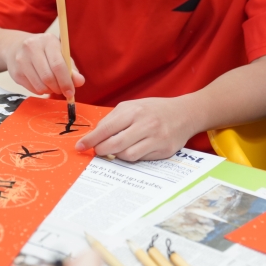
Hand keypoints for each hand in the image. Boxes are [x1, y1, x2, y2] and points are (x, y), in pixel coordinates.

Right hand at [6, 33, 85, 96]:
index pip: (58, 65)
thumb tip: (80, 82)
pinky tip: (42, 84)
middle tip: (62, 91)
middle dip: (58, 88)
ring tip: (52, 86)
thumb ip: (71, 68)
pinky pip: (32, 89)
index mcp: (48, 41)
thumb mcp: (60, 54)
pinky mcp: (15, 72)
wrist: (16, 47)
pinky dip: (41, 91)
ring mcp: (21, 60)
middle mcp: (32, 48)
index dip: (66, 81)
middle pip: (48, 77)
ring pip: (40, 85)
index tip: (71, 92)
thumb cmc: (44, 51)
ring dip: (50, 91)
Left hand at [76, 96, 194, 160]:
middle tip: (97, 151)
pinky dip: (132, 157)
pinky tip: (132, 150)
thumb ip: (114, 119)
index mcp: (134, 110)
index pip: (106, 128)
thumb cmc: (154, 110)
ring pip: (127, 155)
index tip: (80, 147)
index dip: (91, 140)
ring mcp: (156, 138)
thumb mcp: (133, 106)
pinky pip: (140, 159)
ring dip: (117, 155)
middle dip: (101, 150)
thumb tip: (95, 135)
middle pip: (114, 144)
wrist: (185, 113)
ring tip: (116, 150)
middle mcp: (145, 124)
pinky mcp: (164, 150)